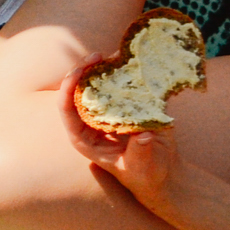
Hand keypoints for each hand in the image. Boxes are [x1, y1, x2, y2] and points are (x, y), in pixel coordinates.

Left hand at [58, 68, 181, 207]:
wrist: (163, 171)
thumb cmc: (145, 175)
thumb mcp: (140, 168)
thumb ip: (139, 153)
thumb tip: (143, 136)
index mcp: (83, 137)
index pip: (66, 108)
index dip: (69, 87)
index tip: (80, 70)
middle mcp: (92, 121)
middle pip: (80, 90)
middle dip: (86, 70)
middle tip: (98, 55)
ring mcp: (110, 111)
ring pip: (101, 83)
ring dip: (108, 67)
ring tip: (118, 54)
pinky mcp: (129, 105)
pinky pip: (125, 84)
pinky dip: (129, 72)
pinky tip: (135, 60)